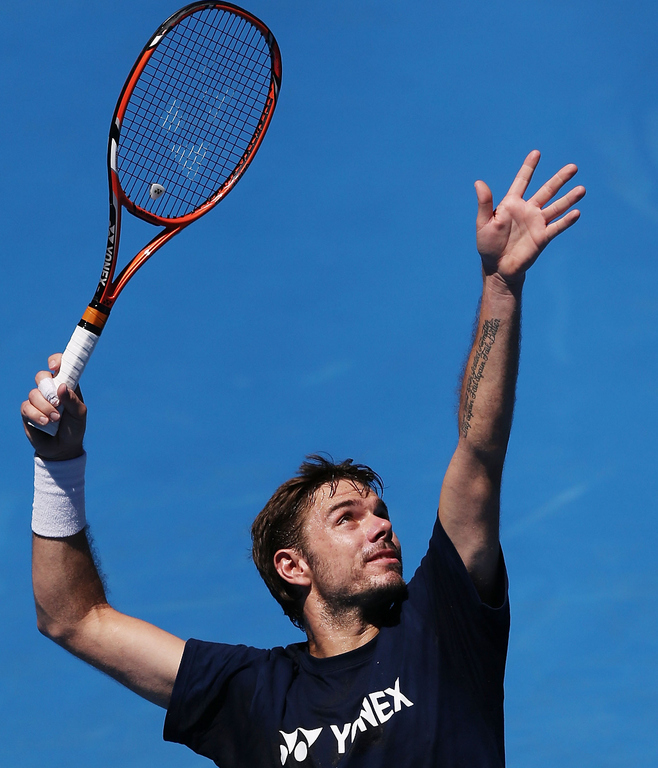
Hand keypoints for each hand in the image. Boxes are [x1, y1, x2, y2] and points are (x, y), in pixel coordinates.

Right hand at [21, 353, 86, 460]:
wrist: (62, 449)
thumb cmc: (74, 428)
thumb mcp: (79, 414)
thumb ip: (72, 400)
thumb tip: (62, 386)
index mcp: (66, 385)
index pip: (60, 366)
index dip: (56, 361)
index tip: (54, 367)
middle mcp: (51, 390)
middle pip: (41, 376)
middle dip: (47, 389)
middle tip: (57, 402)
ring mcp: (38, 400)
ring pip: (34, 393)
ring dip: (45, 407)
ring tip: (55, 419)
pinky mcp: (27, 411)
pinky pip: (26, 407)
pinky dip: (36, 415)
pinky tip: (45, 423)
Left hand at [475, 150, 584, 285]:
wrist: (498, 267)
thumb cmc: (488, 245)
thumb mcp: (483, 223)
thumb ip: (484, 203)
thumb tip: (478, 182)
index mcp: (512, 204)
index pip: (522, 181)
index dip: (529, 168)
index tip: (536, 152)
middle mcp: (528, 210)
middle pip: (547, 190)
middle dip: (560, 179)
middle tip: (573, 167)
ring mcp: (537, 223)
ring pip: (556, 207)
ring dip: (569, 199)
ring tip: (582, 189)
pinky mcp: (543, 237)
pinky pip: (557, 227)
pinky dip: (566, 220)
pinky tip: (576, 213)